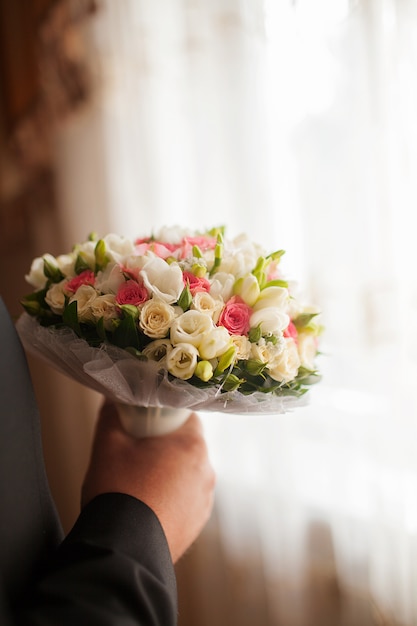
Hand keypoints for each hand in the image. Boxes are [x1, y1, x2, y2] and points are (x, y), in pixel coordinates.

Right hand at [82, 401, 215, 562]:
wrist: (122, 551)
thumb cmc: (117, 492)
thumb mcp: (107, 445)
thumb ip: (111, 414)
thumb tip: (112, 398)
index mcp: (192, 446)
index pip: (185, 417)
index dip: (164, 415)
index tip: (145, 421)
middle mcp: (206, 471)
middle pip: (187, 446)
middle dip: (164, 445)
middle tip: (136, 451)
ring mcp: (204, 501)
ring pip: (186, 474)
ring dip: (168, 473)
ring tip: (138, 482)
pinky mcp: (196, 525)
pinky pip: (185, 500)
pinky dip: (170, 498)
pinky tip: (146, 505)